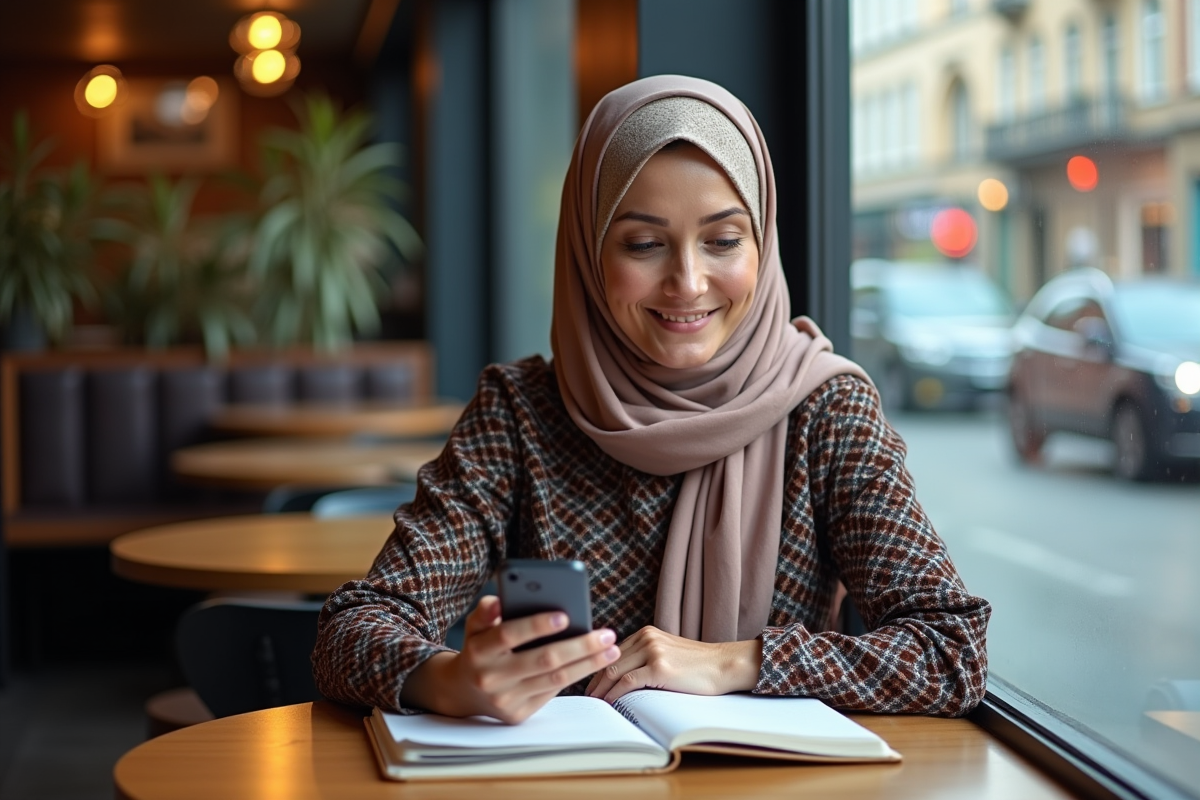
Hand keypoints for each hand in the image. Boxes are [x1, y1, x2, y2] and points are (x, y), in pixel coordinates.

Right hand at [401, 596, 619, 723]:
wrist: (463, 691)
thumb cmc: (479, 648)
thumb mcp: (475, 626)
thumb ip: (486, 610)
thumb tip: (499, 601)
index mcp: (479, 649)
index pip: (509, 634)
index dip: (537, 625)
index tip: (566, 615)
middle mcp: (491, 677)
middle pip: (544, 660)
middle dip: (580, 646)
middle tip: (606, 634)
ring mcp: (505, 699)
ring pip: (555, 679)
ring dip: (588, 663)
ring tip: (610, 649)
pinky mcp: (517, 715)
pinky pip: (552, 691)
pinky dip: (575, 675)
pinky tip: (593, 663)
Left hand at [584, 626, 762, 703]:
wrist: (724, 665)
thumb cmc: (699, 665)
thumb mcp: (668, 652)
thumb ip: (646, 656)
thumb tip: (622, 676)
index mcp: (647, 633)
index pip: (612, 651)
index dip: (597, 667)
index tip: (589, 682)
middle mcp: (646, 638)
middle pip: (608, 660)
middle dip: (593, 679)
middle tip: (585, 696)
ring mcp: (652, 651)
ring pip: (613, 671)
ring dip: (600, 689)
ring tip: (593, 702)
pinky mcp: (659, 668)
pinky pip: (627, 682)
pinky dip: (614, 694)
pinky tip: (609, 703)